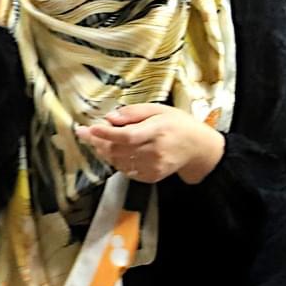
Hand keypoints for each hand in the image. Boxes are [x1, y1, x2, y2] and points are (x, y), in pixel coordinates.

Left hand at [76, 104, 224, 184]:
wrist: (198, 148)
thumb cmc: (178, 125)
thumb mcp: (160, 109)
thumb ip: (134, 112)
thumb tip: (110, 118)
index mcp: (158, 131)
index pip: (128, 135)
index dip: (106, 134)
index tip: (89, 129)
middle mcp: (155, 151)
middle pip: (117, 150)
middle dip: (98, 141)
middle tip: (88, 133)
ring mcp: (153, 166)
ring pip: (117, 161)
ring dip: (105, 151)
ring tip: (104, 140)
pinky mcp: (151, 176)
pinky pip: (125, 169)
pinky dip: (116, 160)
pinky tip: (120, 151)